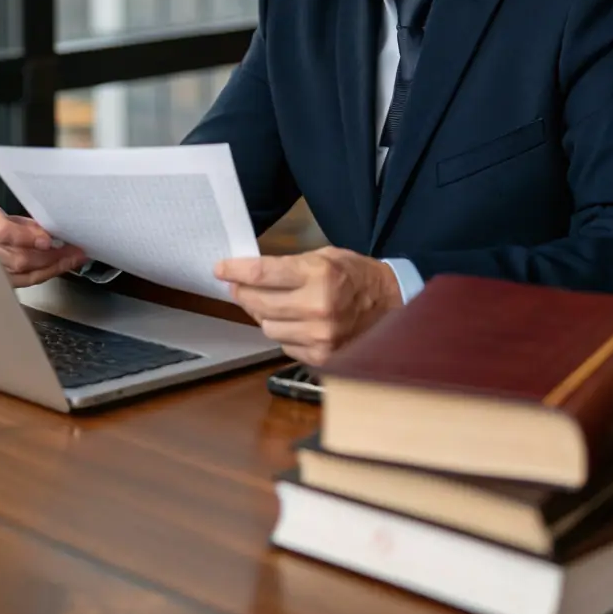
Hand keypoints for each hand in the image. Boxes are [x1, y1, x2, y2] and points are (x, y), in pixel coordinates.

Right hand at [0, 204, 86, 287]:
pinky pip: (26, 281)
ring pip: (25, 272)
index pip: (2, 232)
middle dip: (52, 255)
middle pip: (19, 258)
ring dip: (54, 266)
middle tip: (75, 250)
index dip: (26, 237)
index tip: (47, 240)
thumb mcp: (6, 213)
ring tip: (75, 258)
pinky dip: (46, 273)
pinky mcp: (0, 281)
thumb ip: (26, 224)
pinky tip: (62, 266)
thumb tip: (49, 234)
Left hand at [214, 247, 402, 367]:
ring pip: (267, 326)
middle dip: (243, 292)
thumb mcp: (324, 257)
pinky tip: (294, 321)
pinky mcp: (322, 357)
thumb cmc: (355, 276)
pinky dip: (284, 332)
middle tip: (238, 286)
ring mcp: (320, 336)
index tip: (220, 269)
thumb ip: (288, 265)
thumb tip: (248, 275)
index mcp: (319, 275)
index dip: (235, 270)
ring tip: (273, 303)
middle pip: (258, 303)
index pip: (262, 273)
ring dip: (263, 314)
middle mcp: (318, 307)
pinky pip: (284, 344)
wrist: (391, 304)